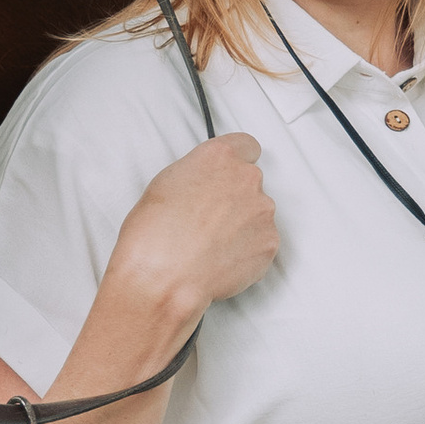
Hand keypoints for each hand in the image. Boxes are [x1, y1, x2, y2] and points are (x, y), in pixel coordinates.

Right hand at [109, 134, 278, 331]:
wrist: (164, 277)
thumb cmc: (155, 235)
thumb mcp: (165, 184)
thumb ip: (197, 176)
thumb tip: (204, 185)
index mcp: (219, 157)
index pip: (246, 146)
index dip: (237, 163)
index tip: (231, 175)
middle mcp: (246, 178)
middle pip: (251, 183)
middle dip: (235, 199)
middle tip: (210, 220)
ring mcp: (262, 211)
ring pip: (258, 214)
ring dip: (242, 226)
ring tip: (212, 246)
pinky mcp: (269, 242)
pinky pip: (263, 243)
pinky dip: (247, 251)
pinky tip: (222, 260)